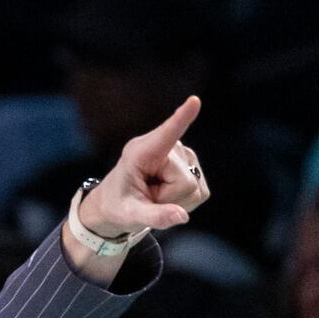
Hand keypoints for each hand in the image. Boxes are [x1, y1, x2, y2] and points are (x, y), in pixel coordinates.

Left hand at [77, 96, 210, 237]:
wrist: (118, 203)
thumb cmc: (118, 205)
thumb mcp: (130, 215)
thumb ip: (155, 216)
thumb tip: (182, 216)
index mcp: (141, 152)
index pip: (166, 134)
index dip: (182, 118)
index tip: (194, 101)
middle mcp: (166, 147)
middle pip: (185, 182)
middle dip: (169, 198)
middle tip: (148, 197)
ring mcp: (182, 153)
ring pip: (194, 187)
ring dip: (175, 200)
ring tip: (155, 195)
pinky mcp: (193, 164)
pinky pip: (200, 191)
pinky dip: (184, 200)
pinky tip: (167, 195)